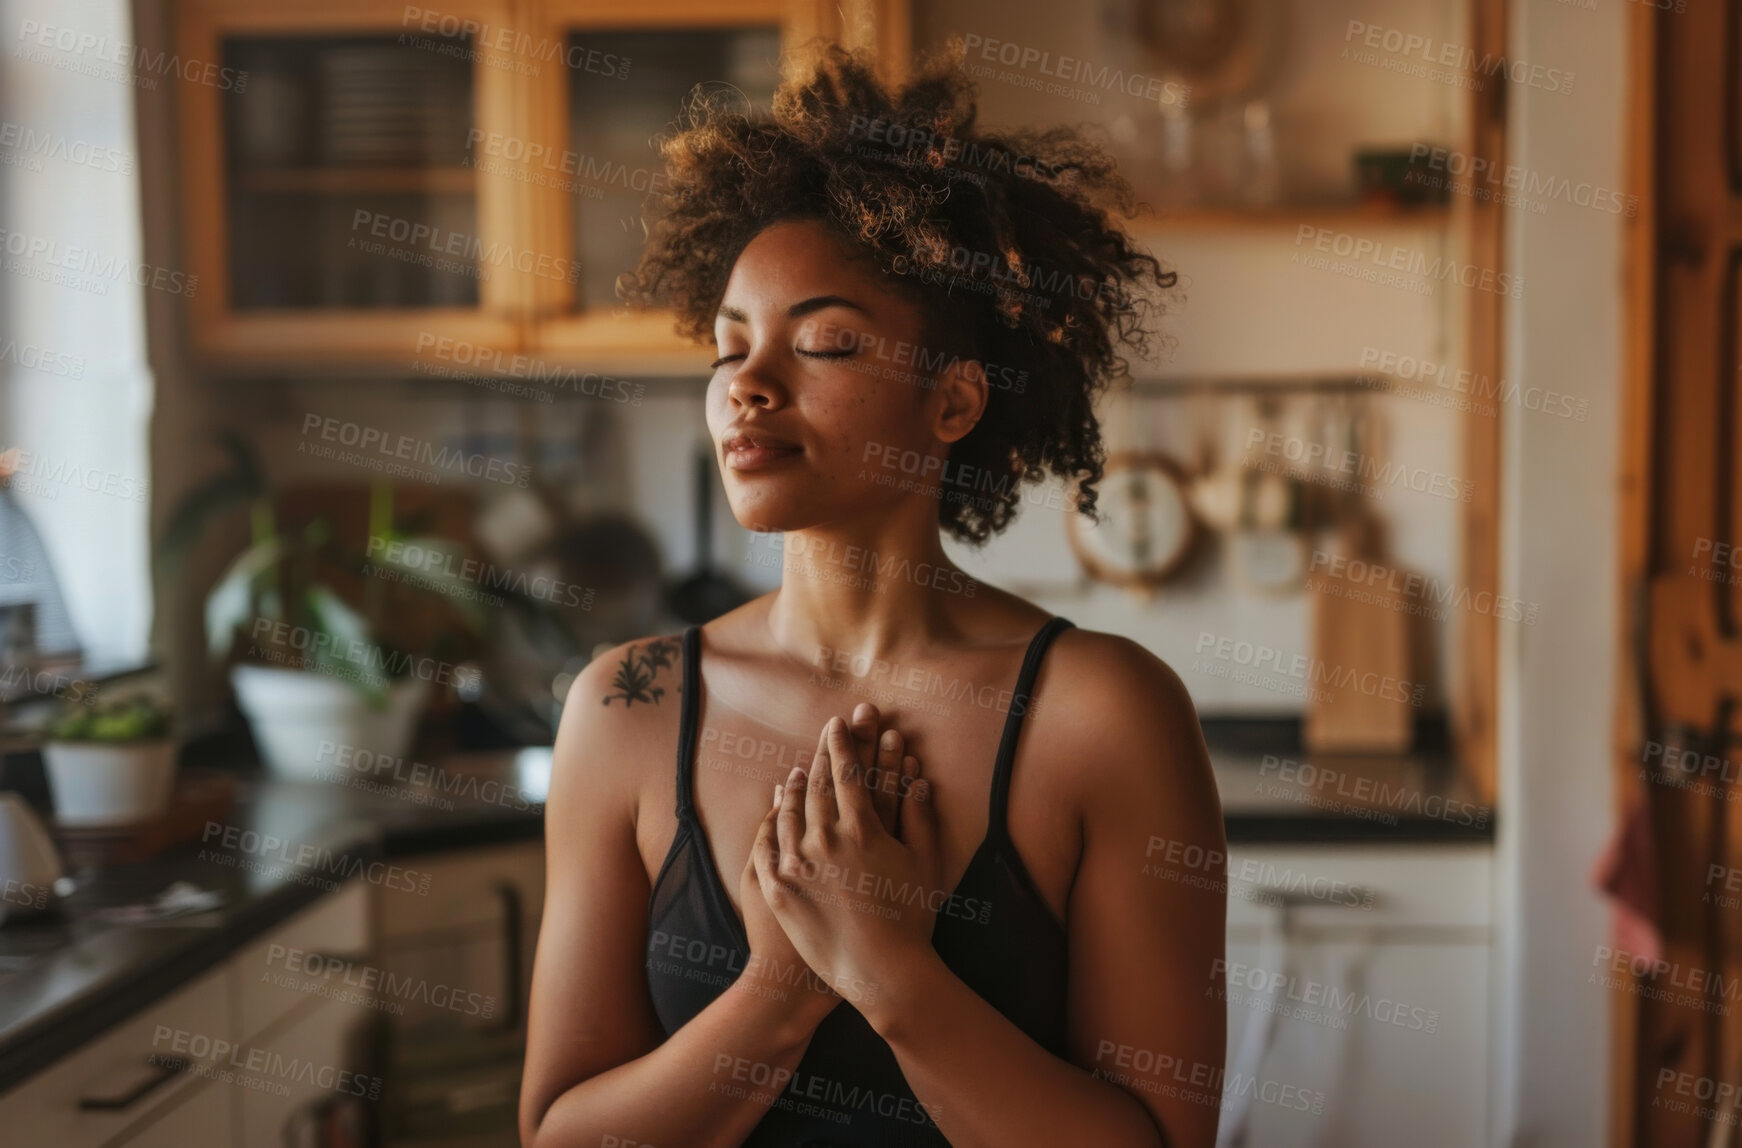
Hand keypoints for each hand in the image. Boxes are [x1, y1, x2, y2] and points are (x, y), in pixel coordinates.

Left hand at [751, 714, 942, 1015]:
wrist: (881, 973)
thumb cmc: (911, 920)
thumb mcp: (924, 865)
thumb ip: (921, 819)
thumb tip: (919, 780)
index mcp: (861, 829)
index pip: (848, 773)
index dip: (844, 744)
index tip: (839, 724)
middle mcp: (823, 839)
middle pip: (816, 785)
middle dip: (819, 754)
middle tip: (822, 733)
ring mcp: (796, 864)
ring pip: (788, 812)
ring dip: (791, 787)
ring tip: (793, 772)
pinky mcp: (778, 889)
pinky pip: (767, 846)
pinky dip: (770, 823)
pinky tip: (774, 813)